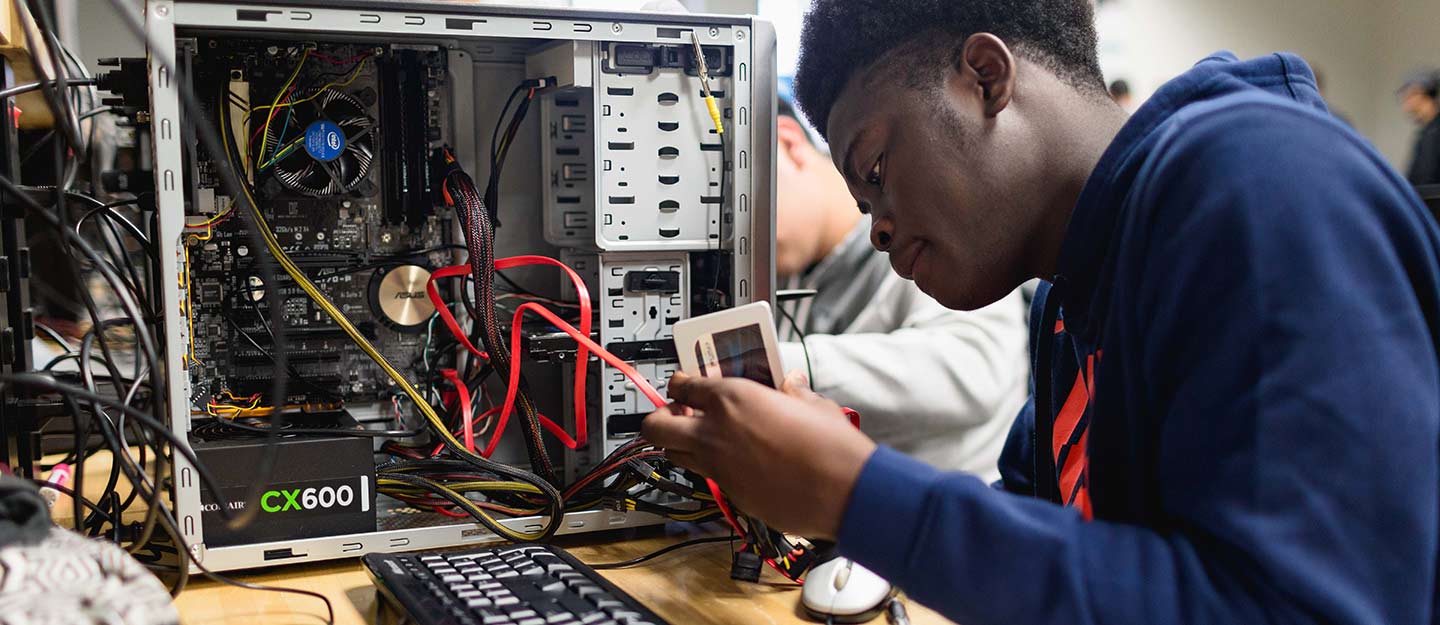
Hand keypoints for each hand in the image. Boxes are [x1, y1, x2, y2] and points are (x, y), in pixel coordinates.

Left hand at [642, 371, 877, 538]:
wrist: (843, 491)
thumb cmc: (830, 446)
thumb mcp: (811, 403)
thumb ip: (792, 391)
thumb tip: (789, 385)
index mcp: (732, 399)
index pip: (683, 385)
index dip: (681, 382)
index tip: (685, 383)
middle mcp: (715, 433)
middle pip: (656, 425)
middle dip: (658, 416)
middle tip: (675, 411)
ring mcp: (718, 467)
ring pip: (672, 455)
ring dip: (678, 444)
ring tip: (699, 437)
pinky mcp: (731, 494)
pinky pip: (707, 477)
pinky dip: (712, 468)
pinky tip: (736, 463)